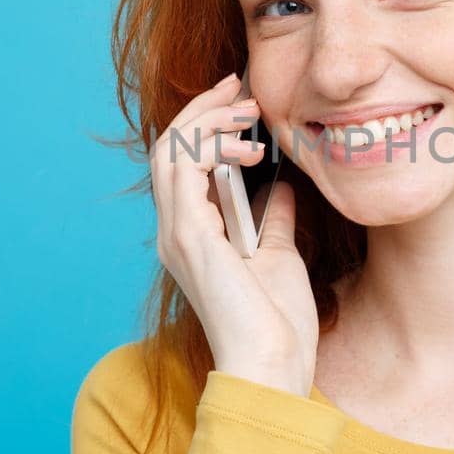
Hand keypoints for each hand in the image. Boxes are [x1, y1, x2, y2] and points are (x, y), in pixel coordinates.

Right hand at [149, 72, 317, 394]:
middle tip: (239, 87)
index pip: (183, 164)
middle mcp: (176, 232)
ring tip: (246, 109)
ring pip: (172, 151)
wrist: (273, 365)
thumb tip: (283, 188)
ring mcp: (178, 235)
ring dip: (207, 120)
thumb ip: (275, 219)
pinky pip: (185, 171)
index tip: (240, 98)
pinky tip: (244, 144)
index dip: (205, 122)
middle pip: (170, 148)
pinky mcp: (190, 237)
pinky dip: (209, 145)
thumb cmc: (277, 324)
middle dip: (202, 109)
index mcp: (193, 236)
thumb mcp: (280, 256)